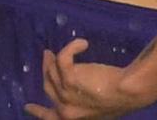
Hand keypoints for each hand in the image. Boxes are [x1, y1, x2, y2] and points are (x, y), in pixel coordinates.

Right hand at [25, 39, 146, 119]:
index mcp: (71, 119)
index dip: (37, 111)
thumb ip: (82, 101)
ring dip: (57, 56)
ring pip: (52, 71)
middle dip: (46, 70)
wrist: (130, 93)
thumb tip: (74, 88)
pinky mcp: (70, 79)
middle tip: (48, 56)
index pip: (48, 117)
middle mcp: (64, 110)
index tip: (27, 107)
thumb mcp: (97, 106)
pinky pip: (62, 58)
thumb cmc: (120, 100)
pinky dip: (72, 47)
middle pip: (48, 86)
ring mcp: (66, 95)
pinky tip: (83, 43)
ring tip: (71, 46)